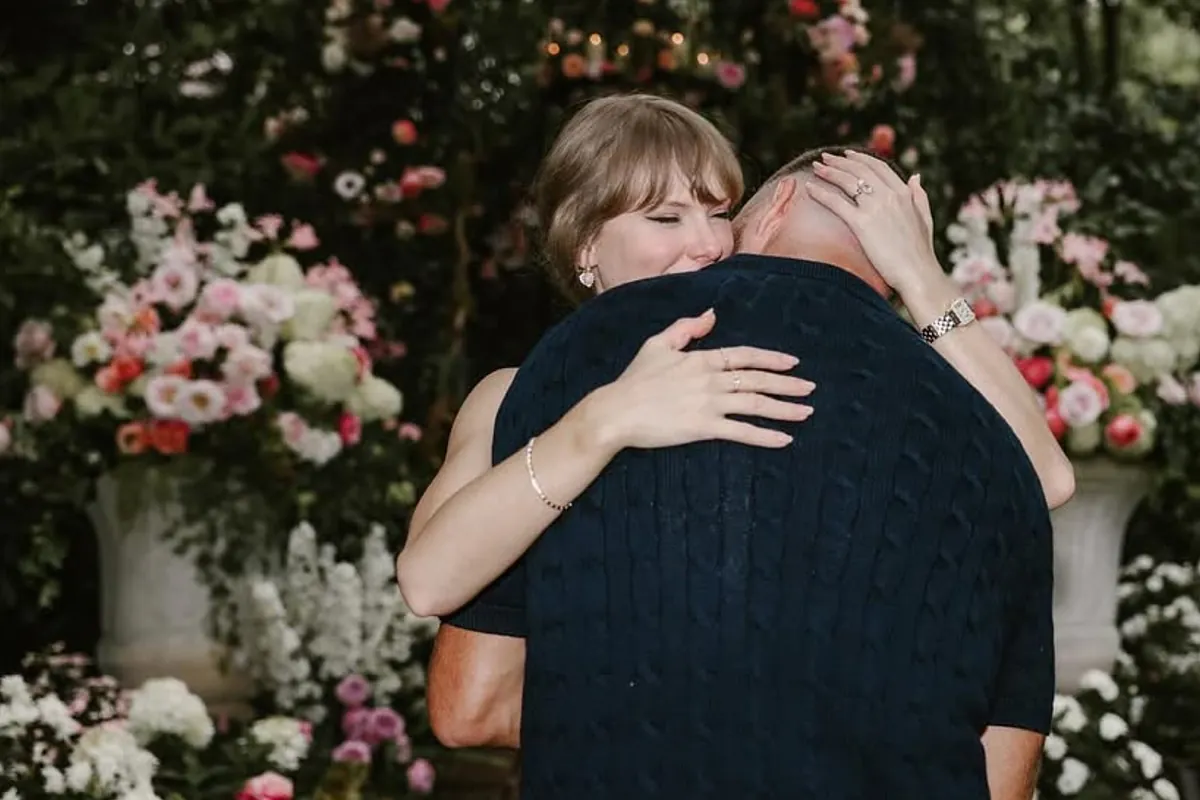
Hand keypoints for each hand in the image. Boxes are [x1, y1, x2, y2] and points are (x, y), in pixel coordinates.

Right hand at [594, 308, 814, 450]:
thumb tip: (711, 315)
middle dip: (788, 384)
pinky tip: (784, 439)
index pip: (744, 356)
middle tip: (810, 388)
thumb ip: (686, 328)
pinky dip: (765, 436)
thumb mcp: (657, 344)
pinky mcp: (703, 428)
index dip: (771, 359)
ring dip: (784, 409)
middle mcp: (710, 380)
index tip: (792, 363)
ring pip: (755, 404)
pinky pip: (741, 432)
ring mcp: (709, 404)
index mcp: (701, 359)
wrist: (616, 411)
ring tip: (806, 412)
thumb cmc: (633, 379)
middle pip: (757, 380)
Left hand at [804, 150, 946, 296]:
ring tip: (815, 167)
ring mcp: (875, 208)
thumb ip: (919, 195)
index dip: (860, 158)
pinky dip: (821, 193)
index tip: (847, 154)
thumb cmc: (920, 251)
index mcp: (903, 193)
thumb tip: (916, 176)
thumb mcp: (924, 217)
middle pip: (859, 170)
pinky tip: (809, 188)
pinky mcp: (862, 223)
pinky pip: (836, 203)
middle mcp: (889, 195)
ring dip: (829, 171)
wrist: (918, 273)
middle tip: (824, 157)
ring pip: (847, 181)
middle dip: (839, 161)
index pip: (878, 167)